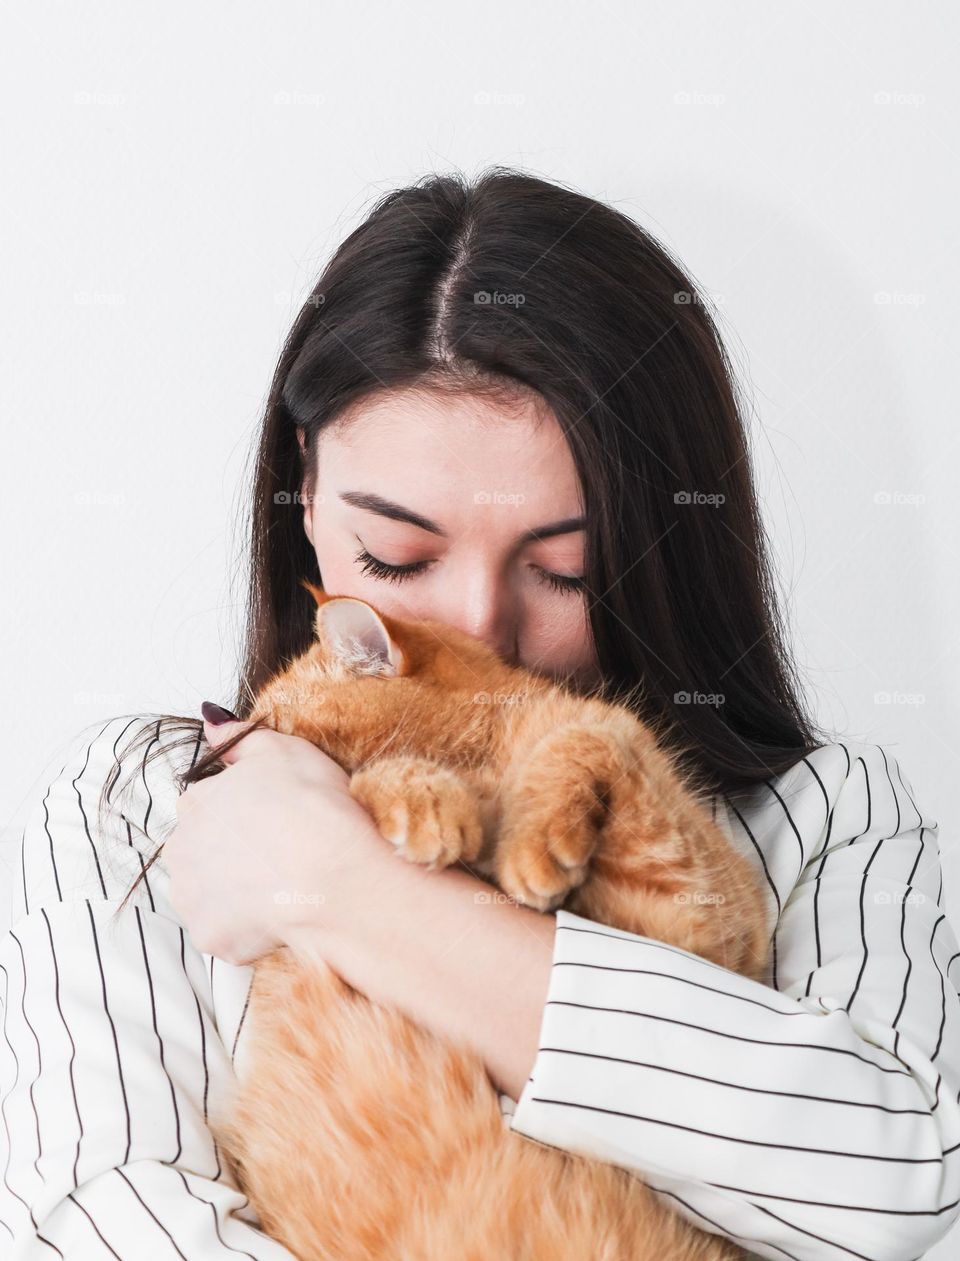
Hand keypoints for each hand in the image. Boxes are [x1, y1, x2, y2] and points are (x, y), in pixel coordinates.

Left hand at [164, 710, 393, 965]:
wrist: (335, 878)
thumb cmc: (314, 808)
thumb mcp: (282, 749)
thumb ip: (238, 737)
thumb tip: (210, 721)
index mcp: (195, 803)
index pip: (208, 806)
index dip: (244, 812)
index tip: (275, 819)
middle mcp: (180, 850)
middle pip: (202, 850)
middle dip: (231, 852)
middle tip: (279, 853)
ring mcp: (191, 898)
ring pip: (209, 892)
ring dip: (235, 890)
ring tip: (281, 885)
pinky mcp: (211, 937)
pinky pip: (226, 931)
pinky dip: (248, 926)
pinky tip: (280, 913)